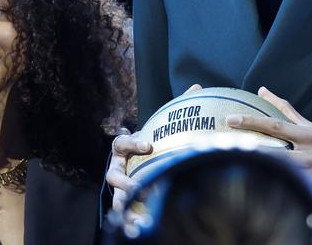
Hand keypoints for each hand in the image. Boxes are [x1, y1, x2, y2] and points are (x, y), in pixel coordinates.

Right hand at [107, 84, 203, 212]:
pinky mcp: (124, 199)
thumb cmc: (151, 140)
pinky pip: (124, 209)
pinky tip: (141, 224)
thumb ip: (176, 107)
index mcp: (124, 147)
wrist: (136, 158)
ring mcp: (119, 184)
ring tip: (133, 213)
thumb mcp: (160, 125)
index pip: (122, 143)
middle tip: (134, 185)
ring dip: (124, 203)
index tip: (148, 146)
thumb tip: (198, 88)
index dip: (134, 143)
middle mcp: (117, 166)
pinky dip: (130, 216)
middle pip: (113, 174)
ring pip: (115, 196)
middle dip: (122, 180)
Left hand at [227, 86, 311, 210]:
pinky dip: (279, 196)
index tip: (230, 119)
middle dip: (251, 151)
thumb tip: (262, 92)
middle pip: (275, 152)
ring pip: (283, 175)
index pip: (275, 125)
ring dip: (262, 175)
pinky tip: (258, 198)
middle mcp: (310, 154)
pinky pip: (295, 195)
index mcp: (308, 135)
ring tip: (236, 173)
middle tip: (224, 148)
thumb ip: (286, 111)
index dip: (252, 121)